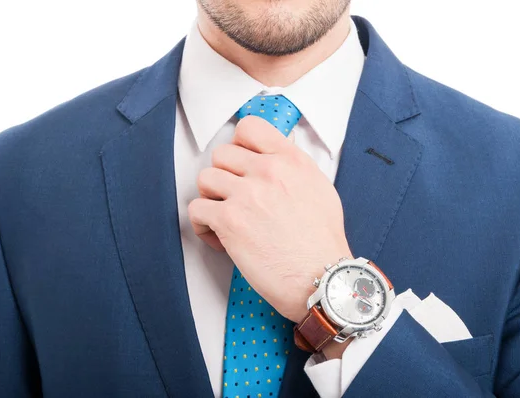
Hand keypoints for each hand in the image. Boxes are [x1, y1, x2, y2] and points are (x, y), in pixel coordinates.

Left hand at [188, 116, 351, 322]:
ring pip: (205, 178)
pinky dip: (203, 225)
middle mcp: (269, 171)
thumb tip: (272, 158)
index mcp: (291, 160)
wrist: (323, 278)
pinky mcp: (230, 220)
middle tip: (233, 198)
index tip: (240, 163)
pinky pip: (197, 209)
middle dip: (223, 176)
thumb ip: (293, 168)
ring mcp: (248, 194)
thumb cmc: (322, 243)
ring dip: (211, 199)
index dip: (238, 145)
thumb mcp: (319, 189)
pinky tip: (219, 238)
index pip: (250, 127)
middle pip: (221, 154)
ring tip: (224, 218)